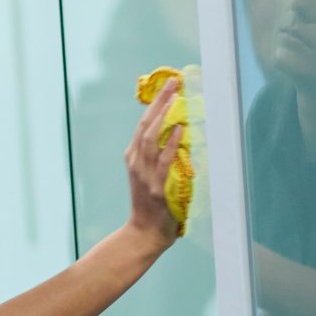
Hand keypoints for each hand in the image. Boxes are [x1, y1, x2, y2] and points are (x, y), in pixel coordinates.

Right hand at [124, 81, 183, 251]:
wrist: (144, 232)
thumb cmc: (151, 204)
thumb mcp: (149, 175)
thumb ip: (159, 156)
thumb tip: (179, 133)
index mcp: (134, 158)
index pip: (143, 126)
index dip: (154, 105)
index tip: (166, 86)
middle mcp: (136, 163)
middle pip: (146, 126)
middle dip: (159, 103)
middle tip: (173, 83)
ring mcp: (145, 175)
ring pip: (152, 139)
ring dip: (164, 117)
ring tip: (176, 99)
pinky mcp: (157, 187)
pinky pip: (165, 161)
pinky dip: (172, 144)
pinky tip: (181, 129)